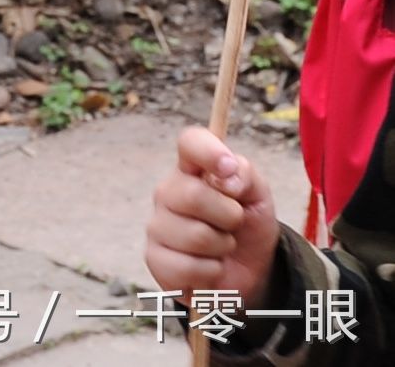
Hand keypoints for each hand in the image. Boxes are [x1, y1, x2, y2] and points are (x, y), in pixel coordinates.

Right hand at [145, 126, 280, 308]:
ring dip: (221, 247)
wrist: (250, 272)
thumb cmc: (249, 228)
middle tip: (234, 223)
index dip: (208, 150)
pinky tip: (209, 267)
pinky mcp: (155, 259)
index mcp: (193, 170)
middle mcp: (169, 193)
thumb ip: (246, 176)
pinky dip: (210, 272)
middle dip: (229, 216)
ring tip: (221, 247)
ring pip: (195, 236)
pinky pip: (187, 267)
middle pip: (192, 195)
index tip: (228, 166)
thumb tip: (226, 175)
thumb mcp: (259, 198)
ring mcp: (158, 225)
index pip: (190, 142)